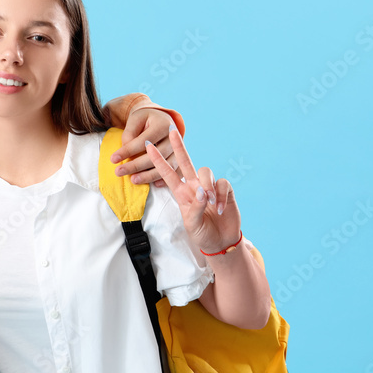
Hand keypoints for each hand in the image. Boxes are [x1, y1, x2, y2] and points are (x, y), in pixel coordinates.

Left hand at [111, 108, 177, 185]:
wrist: (161, 120)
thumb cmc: (145, 120)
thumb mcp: (135, 120)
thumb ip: (129, 134)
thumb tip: (126, 151)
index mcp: (163, 125)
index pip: (144, 141)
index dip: (128, 151)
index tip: (113, 159)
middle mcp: (174, 139)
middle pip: (156, 155)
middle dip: (136, 165)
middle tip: (118, 172)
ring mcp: (180, 150)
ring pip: (167, 166)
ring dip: (149, 175)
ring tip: (133, 180)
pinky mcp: (180, 159)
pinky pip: (176, 172)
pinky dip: (167, 179)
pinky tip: (155, 185)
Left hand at [145, 126, 241, 256]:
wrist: (221, 242)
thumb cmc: (202, 233)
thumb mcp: (192, 225)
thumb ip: (194, 208)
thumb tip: (201, 191)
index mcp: (181, 193)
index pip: (167, 173)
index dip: (157, 160)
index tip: (147, 146)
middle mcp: (194, 186)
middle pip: (185, 161)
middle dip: (178, 145)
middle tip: (171, 130)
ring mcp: (209, 187)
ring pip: (205, 171)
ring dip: (207, 185)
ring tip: (209, 203)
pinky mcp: (225, 190)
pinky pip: (222, 183)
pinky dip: (220, 195)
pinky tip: (220, 208)